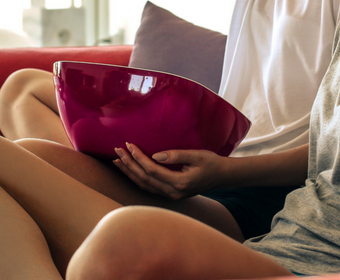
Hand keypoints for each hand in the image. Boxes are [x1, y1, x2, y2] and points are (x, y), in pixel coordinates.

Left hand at [112, 143, 226, 199]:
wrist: (223, 177)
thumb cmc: (212, 163)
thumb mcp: (197, 155)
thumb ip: (176, 155)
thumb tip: (155, 155)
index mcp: (179, 183)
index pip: (152, 170)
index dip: (138, 158)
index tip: (128, 145)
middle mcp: (173, 193)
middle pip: (144, 179)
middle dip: (128, 164)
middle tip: (116, 151)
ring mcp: (171, 196)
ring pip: (144, 185)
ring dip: (129, 173)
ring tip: (117, 161)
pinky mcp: (171, 194)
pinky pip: (149, 187)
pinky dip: (137, 178)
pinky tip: (130, 170)